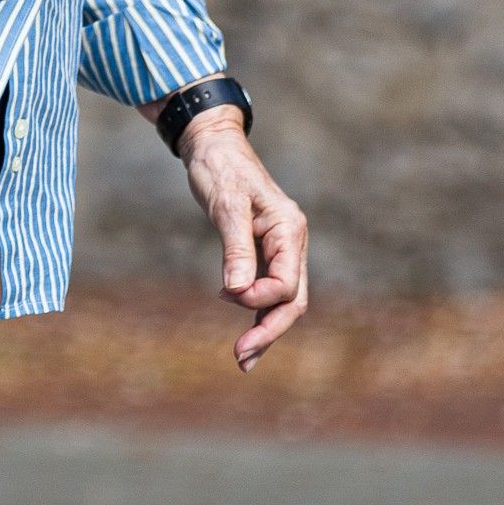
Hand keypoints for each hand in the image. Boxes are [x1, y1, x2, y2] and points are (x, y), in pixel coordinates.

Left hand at [161, 102, 309, 370]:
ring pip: (281, 299)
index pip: (286, 283)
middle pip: (291, 299)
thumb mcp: (226, 206)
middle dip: (269, 330)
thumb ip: (236, 249)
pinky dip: (255, 313)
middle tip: (240, 357)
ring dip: (263, 329)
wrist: (212, 143)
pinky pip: (266, 289)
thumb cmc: (219, 167)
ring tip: (242, 360)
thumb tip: (239, 292)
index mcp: (290, 229)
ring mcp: (280, 248)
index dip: (258, 299)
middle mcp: (291, 241)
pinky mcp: (262, 251)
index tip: (227, 294)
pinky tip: (245, 338)